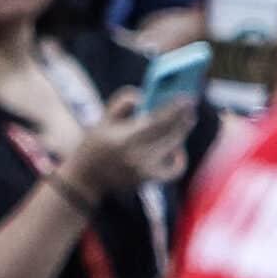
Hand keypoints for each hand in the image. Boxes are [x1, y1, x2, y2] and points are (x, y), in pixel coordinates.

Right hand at [65, 90, 194, 196]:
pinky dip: (179, 159)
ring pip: (173, 147)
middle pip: (170, 134)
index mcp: (124, 139)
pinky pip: (174, 170)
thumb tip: (145, 96)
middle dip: (183, 118)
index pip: (156, 120)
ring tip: (186, 119)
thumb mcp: (103, 120)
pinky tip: (178, 148)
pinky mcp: (149, 180)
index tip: (188, 97)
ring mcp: (144, 171)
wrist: (86, 179)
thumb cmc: (95, 144)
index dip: (174, 108)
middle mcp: (136, 156)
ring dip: (182, 131)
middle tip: (191, 105)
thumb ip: (122, 102)